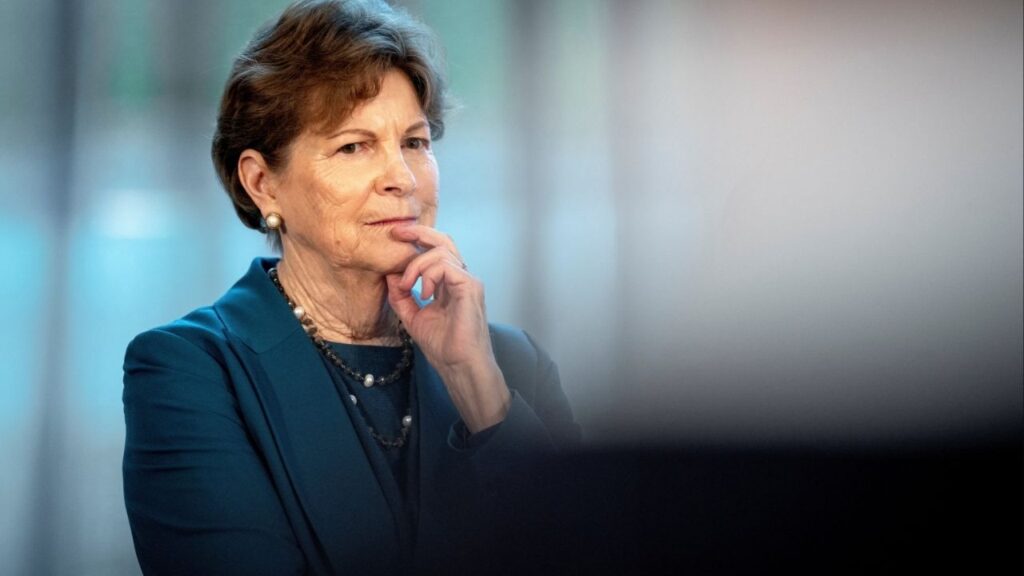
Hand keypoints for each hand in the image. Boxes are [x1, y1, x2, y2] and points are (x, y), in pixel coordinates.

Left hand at [386, 224, 509, 432]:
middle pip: (443, 241)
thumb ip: (402, 296)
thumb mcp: (413, 317)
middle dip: (418, 233)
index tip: (393, 238)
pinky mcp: (470, 287)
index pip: (435, 251)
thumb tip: (389, 274)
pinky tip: (423, 293)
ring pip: (441, 252)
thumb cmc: (443, 346)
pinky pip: (446, 266)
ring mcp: (467, 281)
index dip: (416, 240)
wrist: (458, 365)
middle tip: (396, 233)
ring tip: (408, 286)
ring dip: (416, 265)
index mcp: (449, 284)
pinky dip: (429, 274)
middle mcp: (460, 278)